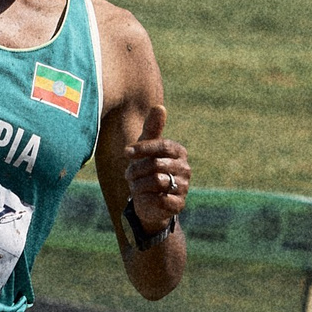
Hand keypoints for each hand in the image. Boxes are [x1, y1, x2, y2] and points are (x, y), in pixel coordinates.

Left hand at [126, 104, 188, 231]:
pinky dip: (145, 199)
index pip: (162, 145)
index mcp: (179, 152)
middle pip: (156, 164)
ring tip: (135, 186)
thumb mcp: (146, 149)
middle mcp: (185, 168)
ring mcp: (184, 187)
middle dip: (136, 170)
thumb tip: (160, 107)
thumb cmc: (146, 170)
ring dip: (138, 185)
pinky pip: (158, 199)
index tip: (126, 152)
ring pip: (155, 182)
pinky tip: (144, 198)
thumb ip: (152, 129)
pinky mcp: (178, 204)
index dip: (142, 148)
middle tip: (129, 175)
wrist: (149, 202)